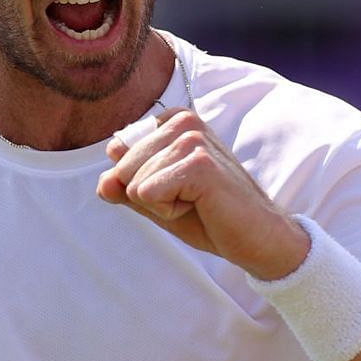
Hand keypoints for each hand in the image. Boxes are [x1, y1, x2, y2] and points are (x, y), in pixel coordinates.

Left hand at [96, 108, 309, 279]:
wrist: (257, 239)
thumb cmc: (208, 216)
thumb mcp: (155, 201)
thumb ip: (123, 188)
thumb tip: (103, 182)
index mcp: (172, 121)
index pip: (117, 153)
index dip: (141, 184)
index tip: (178, 189)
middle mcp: (183, 121)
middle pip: (121, 168)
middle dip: (148, 196)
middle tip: (190, 199)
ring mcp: (192, 139)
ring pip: (132, 182)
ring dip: (161, 204)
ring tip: (198, 202)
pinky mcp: (199, 164)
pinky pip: (146, 193)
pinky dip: (169, 211)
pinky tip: (201, 207)